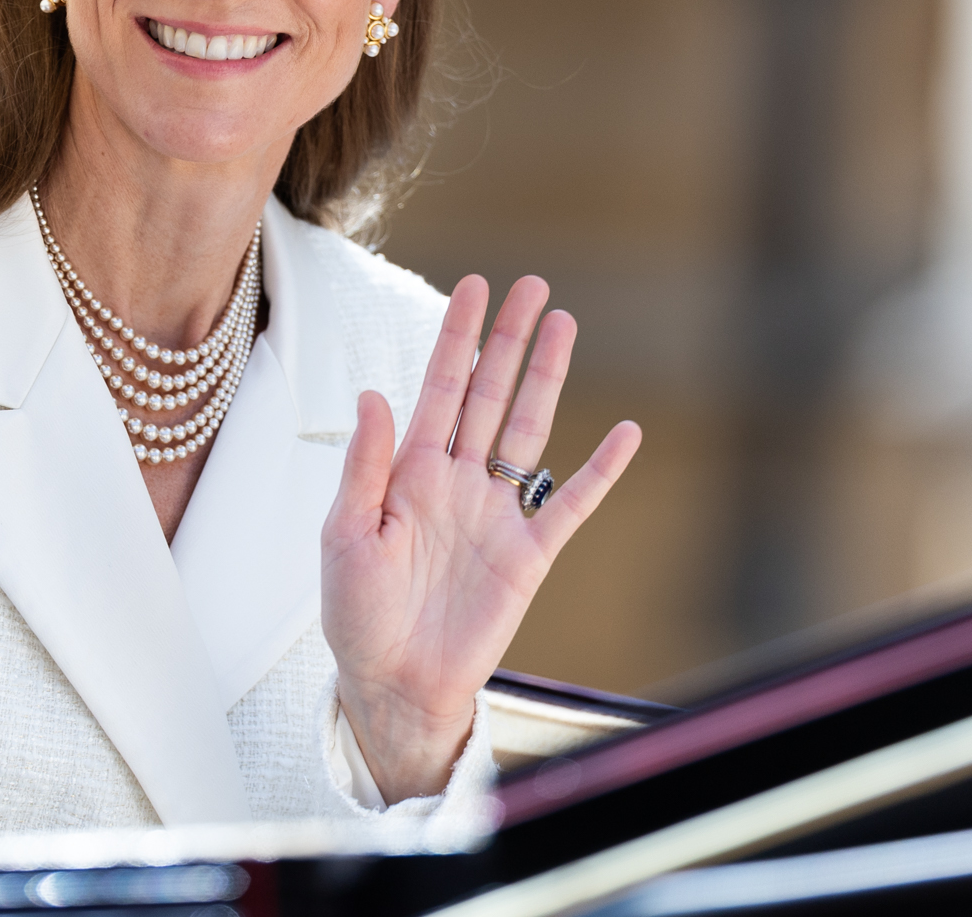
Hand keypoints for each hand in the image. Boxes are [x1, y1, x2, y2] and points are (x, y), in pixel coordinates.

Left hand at [319, 274, 639, 804]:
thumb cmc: (356, 614)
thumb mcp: (345, 536)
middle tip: (533, 285)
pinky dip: (600, 470)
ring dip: (547, 379)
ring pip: (529, 429)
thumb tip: (375, 395)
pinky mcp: (529, 556)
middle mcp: (456, 480)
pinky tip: (626, 433)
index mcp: (408, 470)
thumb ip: (364, 467)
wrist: (394, 684)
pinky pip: (570, 503)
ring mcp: (496, 514)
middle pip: (489, 393)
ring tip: (566, 325)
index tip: (476, 286)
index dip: (457, 337)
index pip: (439, 387)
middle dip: (509, 340)